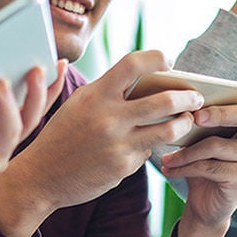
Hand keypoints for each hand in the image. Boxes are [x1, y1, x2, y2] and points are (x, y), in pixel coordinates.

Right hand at [0, 51, 205, 236]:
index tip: (169, 62)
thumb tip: (134, 72)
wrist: (40, 177)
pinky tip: (151, 144)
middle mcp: (108, 118)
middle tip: (196, 97)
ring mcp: (118, 144)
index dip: (157, 58)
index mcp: (95, 95)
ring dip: (184, 123)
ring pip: (168, 130)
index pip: (133, 64)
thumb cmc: (61, 136)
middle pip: (164, 100)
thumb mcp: (76, 104)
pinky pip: (148, 151)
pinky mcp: (123, 167)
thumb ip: (105, 89)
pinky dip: (152, 146)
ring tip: (188, 120)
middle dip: (187, 97)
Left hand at [160, 103, 236, 236]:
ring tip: (166, 156)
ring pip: (217, 145)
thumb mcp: (202, 135)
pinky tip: (169, 168)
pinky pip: (209, 166)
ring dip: (186, 151)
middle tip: (194, 117)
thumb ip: (202, 117)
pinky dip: (185, 167)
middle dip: (219, 113)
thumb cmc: (202, 161)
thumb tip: (179, 101)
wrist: (204, 203)